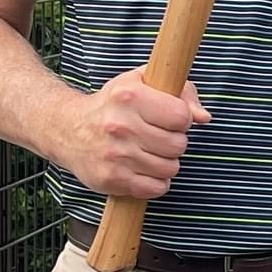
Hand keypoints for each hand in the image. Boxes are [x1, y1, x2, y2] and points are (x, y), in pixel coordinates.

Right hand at [58, 68, 210, 197]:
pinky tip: (143, 169)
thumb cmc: (114, 104)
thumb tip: (203, 117)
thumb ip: (181, 92)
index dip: (182, 119)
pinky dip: (155, 182)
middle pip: (178, 145)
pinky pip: (155, 188)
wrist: (68, 129)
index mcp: (130, 96)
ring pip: (170, 169)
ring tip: (149, 152)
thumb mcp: (143, 82)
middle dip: (174, 142)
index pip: (182, 116)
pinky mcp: (111, 179)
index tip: (169, 118)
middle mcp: (120, 126)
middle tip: (158, 137)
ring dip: (166, 163)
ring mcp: (114, 155)